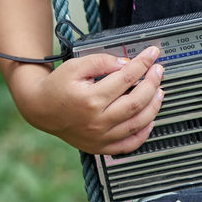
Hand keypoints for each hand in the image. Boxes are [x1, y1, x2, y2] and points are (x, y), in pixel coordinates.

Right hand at [10, 45, 164, 154]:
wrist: (41, 109)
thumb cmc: (58, 86)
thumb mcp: (76, 66)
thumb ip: (102, 62)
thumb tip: (127, 65)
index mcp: (90, 99)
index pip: (126, 78)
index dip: (143, 64)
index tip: (152, 53)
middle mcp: (97, 121)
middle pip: (136, 102)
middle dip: (152, 83)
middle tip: (158, 70)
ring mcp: (100, 137)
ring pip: (137, 123)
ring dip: (154, 106)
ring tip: (159, 91)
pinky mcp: (100, 147)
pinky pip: (128, 145)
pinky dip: (143, 133)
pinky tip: (150, 120)